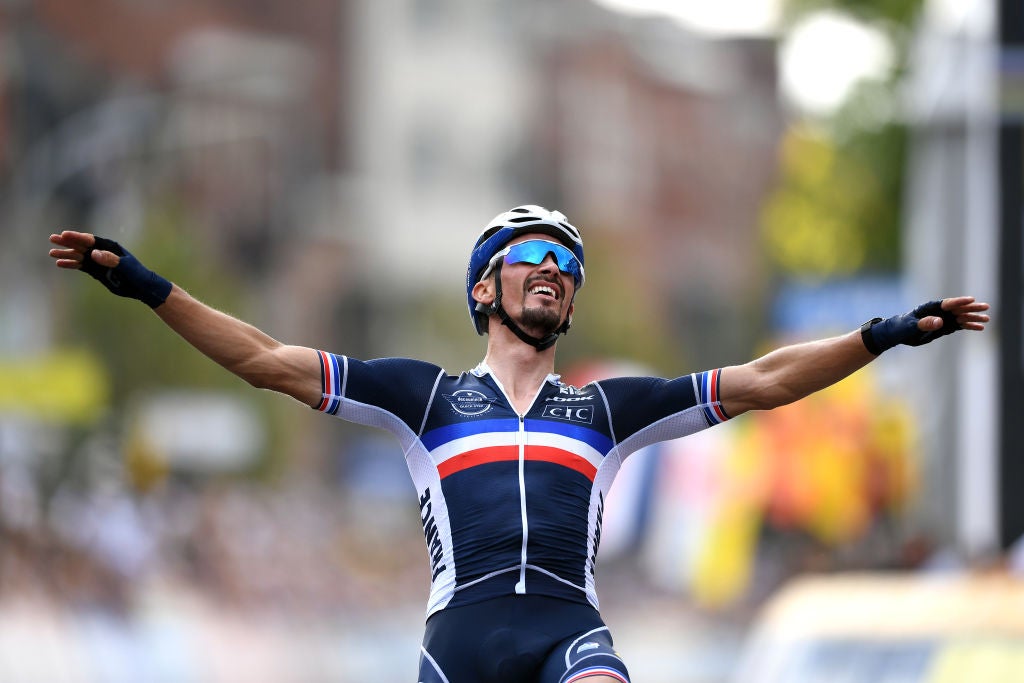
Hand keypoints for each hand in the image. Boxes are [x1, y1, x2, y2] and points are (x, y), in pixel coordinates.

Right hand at [48, 230, 171, 307]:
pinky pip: (81, 266)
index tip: (64, 234)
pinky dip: (71, 264)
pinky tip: (60, 263)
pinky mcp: (96, 271)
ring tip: (51, 252)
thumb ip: (110, 259)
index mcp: (110, 247)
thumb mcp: (125, 266)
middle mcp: (102, 252)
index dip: (77, 237)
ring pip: (79, 256)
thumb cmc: (137, 274)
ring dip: (66, 254)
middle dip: (67, 242)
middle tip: (52, 238)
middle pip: (82, 245)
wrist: (142, 287)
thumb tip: (94, 253)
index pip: (91, 240)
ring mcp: (98, 262)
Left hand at [862, 296, 990, 354]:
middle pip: (957, 309)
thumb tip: (939, 321)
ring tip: (987, 319)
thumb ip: (924, 323)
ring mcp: (943, 319)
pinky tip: (980, 328)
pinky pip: (959, 326)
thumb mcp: (910, 326)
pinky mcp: (944, 327)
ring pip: (961, 317)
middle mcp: (938, 312)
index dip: (958, 302)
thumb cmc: (900, 327)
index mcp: (929, 308)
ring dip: (973, 318)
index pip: (947, 303)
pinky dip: (969, 326)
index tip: (971, 299)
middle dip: (971, 308)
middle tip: (986, 307)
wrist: (897, 334)